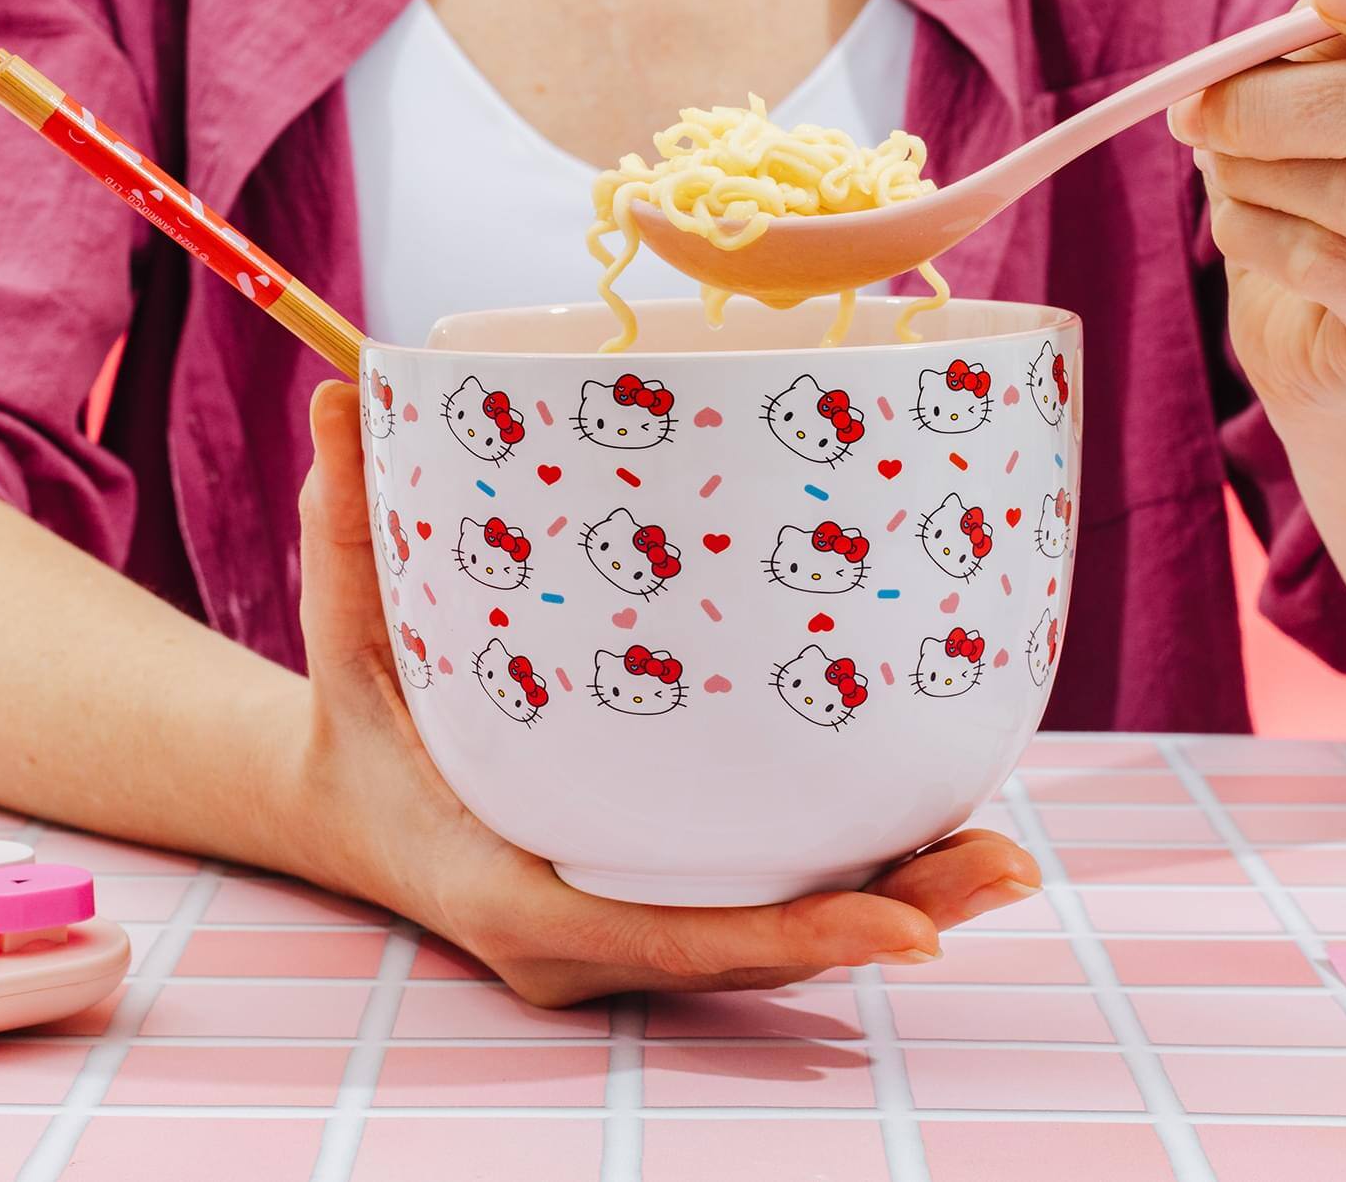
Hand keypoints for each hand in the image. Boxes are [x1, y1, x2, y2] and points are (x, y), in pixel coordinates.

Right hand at [287, 381, 1041, 1006]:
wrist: (338, 810)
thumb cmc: (353, 721)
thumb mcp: (343, 632)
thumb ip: (348, 525)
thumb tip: (341, 392)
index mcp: (519, 896)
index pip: (675, 937)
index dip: (794, 937)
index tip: (905, 927)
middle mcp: (587, 938)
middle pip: (760, 954)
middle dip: (890, 919)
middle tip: (1006, 867)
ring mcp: (624, 935)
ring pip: (778, 940)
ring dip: (898, 904)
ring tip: (1005, 860)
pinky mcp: (652, 908)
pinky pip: (763, 907)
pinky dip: (850, 882)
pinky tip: (935, 835)